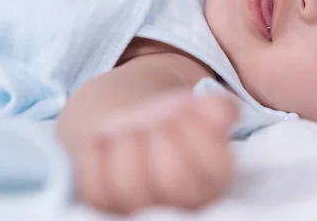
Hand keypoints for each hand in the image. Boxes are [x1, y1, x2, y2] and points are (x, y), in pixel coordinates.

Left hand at [71, 91, 238, 213]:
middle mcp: (184, 203)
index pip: (212, 166)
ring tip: (130, 131)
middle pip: (172, 179)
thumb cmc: (177, 119)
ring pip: (131, 188)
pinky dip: (96, 157)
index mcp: (214, 179)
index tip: (182, 114)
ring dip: (126, 146)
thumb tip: (220, 112)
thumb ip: (218, 109)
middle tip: (155, 124)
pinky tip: (103, 140)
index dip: (194, 132)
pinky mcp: (109, 206)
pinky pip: (97, 190)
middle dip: (160, 138)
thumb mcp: (201, 108)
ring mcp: (144, 208)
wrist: (139, 127)